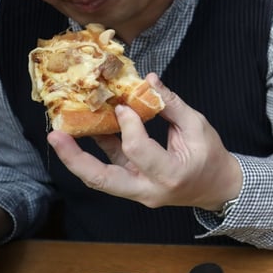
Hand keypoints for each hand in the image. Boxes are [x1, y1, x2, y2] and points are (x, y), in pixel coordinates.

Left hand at [47, 74, 241, 212]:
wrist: (217, 187)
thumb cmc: (211, 156)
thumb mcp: (197, 126)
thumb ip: (171, 104)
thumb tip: (149, 80)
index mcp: (170, 174)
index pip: (138, 150)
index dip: (128, 125)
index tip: (124, 104)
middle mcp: (148, 190)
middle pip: (102, 180)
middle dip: (75, 159)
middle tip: (56, 136)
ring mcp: (137, 192)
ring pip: (100, 180)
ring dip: (77, 157)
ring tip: (59, 135)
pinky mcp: (132, 187)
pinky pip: (109, 171)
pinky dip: (97, 152)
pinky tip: (87, 131)